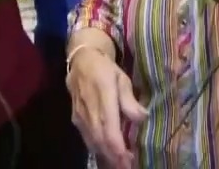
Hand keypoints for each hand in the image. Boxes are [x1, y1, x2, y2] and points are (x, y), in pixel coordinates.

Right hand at [68, 47, 146, 167]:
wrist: (80, 61)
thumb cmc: (105, 69)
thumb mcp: (122, 79)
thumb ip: (130, 100)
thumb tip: (141, 117)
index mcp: (103, 96)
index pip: (109, 129)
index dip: (118, 148)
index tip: (129, 160)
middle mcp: (89, 109)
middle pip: (100, 140)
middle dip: (114, 157)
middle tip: (127, 167)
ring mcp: (80, 116)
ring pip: (92, 142)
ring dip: (106, 156)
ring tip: (120, 164)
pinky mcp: (76, 120)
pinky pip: (87, 139)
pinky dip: (98, 149)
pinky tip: (108, 155)